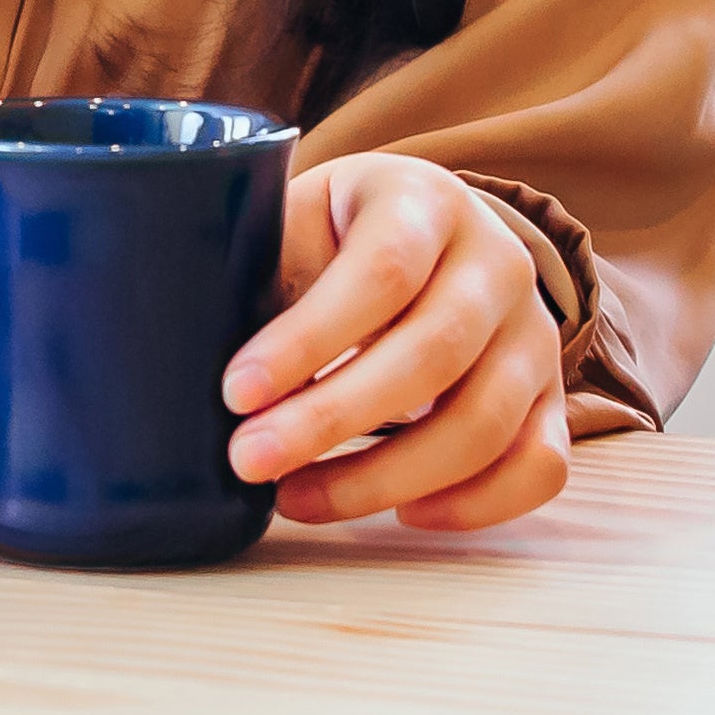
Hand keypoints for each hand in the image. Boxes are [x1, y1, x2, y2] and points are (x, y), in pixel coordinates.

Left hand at [227, 153, 573, 528]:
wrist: (426, 227)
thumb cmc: (336, 234)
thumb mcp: (295, 218)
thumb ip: (250, 266)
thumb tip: (161, 344)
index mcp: (425, 200)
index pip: (381, 271)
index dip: (307, 339)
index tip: (233, 392)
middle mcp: (497, 261)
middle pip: (431, 353)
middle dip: (331, 420)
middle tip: (247, 460)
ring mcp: (535, 333)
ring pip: (484, 422)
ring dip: (383, 477)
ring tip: (294, 499)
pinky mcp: (552, 396)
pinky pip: (539, 465)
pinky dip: (474, 505)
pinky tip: (400, 514)